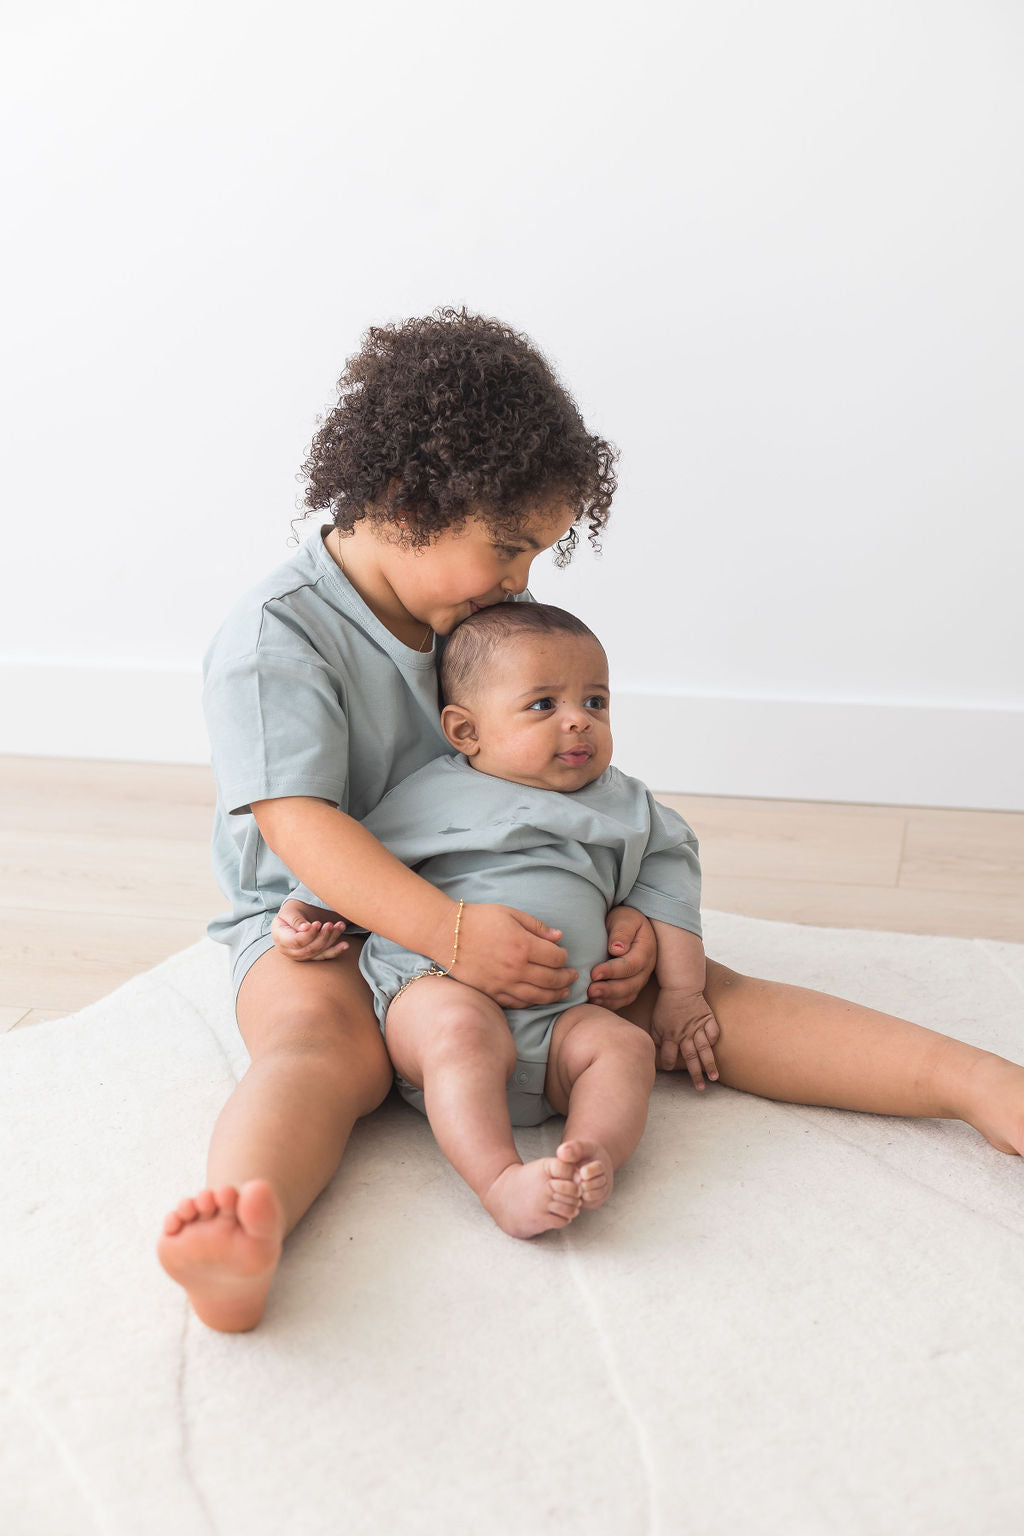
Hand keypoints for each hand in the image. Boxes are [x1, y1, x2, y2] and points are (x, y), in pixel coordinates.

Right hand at [271, 898, 348, 961]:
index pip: (296, 941)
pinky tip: (345, 945)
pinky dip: (336, 950)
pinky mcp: (312, 956)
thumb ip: (295, 920)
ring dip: (331, 940)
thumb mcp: (289, 912)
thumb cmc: (289, 913)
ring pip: (318, 952)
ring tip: (339, 926)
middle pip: (309, 949)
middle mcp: (289, 951)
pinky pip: (324, 956)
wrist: (293, 918)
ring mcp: (301, 955)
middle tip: (330, 924)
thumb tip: (305, 928)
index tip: (318, 923)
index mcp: (280, 938)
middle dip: (322, 937)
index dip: (309, 934)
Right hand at [449, 904, 575, 1007]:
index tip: (564, 955)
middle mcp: (516, 968)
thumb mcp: (511, 914)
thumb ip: (537, 926)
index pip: (556, 958)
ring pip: (538, 996)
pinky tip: (540, 998)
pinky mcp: (492, 993)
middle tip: (572, 976)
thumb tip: (559, 937)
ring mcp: (503, 983)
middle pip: (551, 979)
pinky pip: (518, 1003)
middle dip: (566, 978)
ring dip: (555, 995)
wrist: (446, 934)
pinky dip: (533, 1002)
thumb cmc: (479, 919)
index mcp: (523, 945)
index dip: (565, 957)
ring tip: (563, 991)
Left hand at [587, 908, 656, 1010]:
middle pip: (631, 985)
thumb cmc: (624, 920)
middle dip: (610, 989)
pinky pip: (623, 1000)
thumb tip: (617, 949)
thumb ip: (621, 931)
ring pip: (627, 995)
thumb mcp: (624, 919)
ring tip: (590, 997)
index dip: (613, 971)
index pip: (632, 965)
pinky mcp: (631, 986)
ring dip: (609, 999)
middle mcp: (646, 968)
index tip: (594, 973)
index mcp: (646, 950)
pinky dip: (609, 1003)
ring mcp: (640, 979)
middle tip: (590, 990)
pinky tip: (594, 1001)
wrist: (628, 926)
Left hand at [650, 987, 719, 1088]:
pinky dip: (714, 1039)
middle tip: (700, 1088)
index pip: (670, 1057)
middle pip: (690, 1058)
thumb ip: (657, 1038)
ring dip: (709, 1064)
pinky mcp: (707, 1018)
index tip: (670, 1068)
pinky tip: (715, 1048)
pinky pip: (713, 1032)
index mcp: (670, 1035)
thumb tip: (660, 1051)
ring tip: (714, 1077)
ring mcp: (698, 1027)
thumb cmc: (665, 1005)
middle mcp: (684, 1034)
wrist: (679, 986)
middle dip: (695, 1074)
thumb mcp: (655, 1022)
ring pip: (704, 1049)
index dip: (669, 1064)